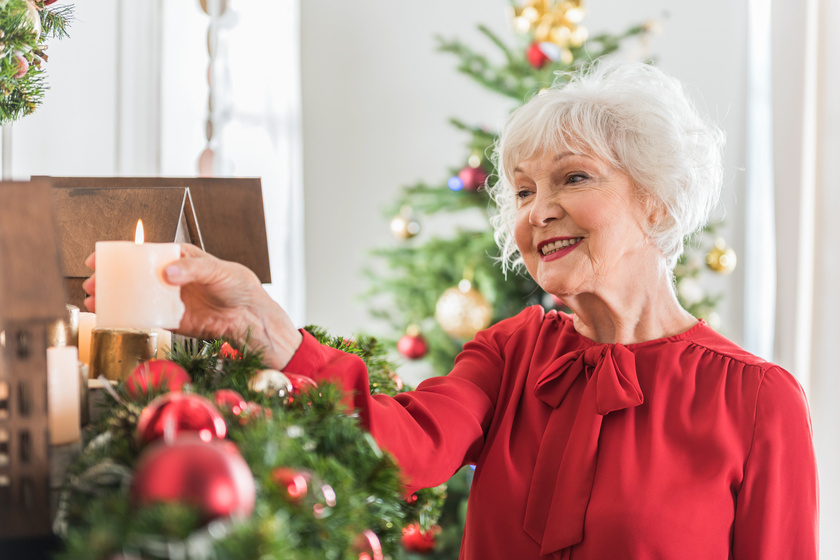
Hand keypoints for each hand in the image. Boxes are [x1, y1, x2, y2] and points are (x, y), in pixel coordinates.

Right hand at [83, 244, 301, 368]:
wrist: (252, 319)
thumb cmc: (240, 287)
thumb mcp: (218, 271)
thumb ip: (193, 269)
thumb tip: (167, 273)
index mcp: (182, 259)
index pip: (147, 253)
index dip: (123, 255)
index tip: (100, 258)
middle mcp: (173, 279)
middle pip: (136, 276)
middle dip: (111, 279)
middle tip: (92, 283)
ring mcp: (172, 300)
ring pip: (137, 297)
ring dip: (115, 299)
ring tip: (94, 301)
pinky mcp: (175, 321)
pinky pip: (148, 318)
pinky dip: (129, 318)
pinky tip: (112, 318)